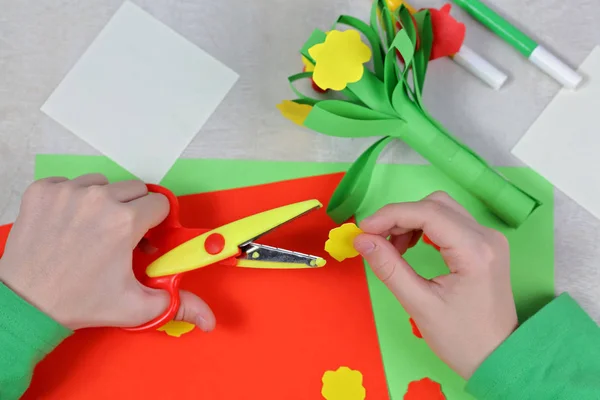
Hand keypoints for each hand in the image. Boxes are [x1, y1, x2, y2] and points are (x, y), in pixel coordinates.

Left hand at [0, 174, 215, 331]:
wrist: (25, 303)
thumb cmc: (79, 302)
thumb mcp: (136, 306)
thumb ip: (178, 305)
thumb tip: (209, 319)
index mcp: (125, 221)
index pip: (159, 203)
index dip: (156, 222)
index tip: (145, 236)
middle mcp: (98, 199)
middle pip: (134, 189)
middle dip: (134, 210)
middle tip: (121, 236)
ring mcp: (67, 191)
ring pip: (102, 183)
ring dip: (104, 202)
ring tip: (93, 230)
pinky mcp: (43, 191)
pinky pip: (69, 183)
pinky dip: (72, 198)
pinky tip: (68, 223)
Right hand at [353, 192, 516, 378]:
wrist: (498, 358)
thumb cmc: (461, 339)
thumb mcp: (419, 305)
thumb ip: (389, 268)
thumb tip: (362, 240)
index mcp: (475, 251)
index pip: (428, 213)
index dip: (391, 215)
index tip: (363, 229)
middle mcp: (486, 236)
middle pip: (435, 205)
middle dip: (400, 217)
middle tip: (375, 239)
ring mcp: (488, 238)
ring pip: (441, 209)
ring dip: (411, 221)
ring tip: (392, 248)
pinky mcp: (484, 244)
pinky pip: (449, 222)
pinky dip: (424, 228)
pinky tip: (409, 247)